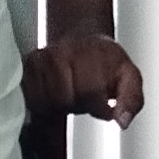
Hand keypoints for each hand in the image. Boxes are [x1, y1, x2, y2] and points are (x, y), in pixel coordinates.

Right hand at [22, 32, 144, 124]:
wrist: (82, 38)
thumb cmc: (104, 60)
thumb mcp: (129, 77)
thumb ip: (132, 100)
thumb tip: (122, 121)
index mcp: (92, 53)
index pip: (89, 93)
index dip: (98, 107)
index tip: (104, 107)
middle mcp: (64, 51)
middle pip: (64, 100)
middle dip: (77, 105)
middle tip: (85, 98)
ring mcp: (43, 58)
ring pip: (44, 102)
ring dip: (58, 107)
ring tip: (70, 94)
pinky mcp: (27, 65)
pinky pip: (29, 98)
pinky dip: (41, 104)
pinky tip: (53, 97)